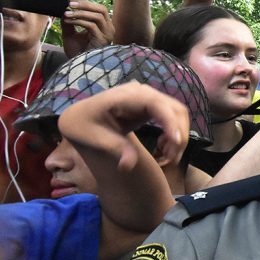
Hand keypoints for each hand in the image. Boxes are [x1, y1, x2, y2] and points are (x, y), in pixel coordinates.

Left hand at [62, 0, 113, 56]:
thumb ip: (69, 21)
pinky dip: (78, 21)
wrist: (79, 67)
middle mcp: (108, 28)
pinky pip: (91, 25)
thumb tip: (63, 8)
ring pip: (97, 16)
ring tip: (66, 12)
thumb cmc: (77, 52)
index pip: (96, 8)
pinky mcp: (102, 40)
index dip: (83, 1)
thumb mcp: (71, 33)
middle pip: (101, 9)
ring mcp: (107, 34)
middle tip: (69, 2)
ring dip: (81, 12)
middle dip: (84, 4)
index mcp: (103, 25)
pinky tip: (68, 21)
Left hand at [63, 82, 189, 171]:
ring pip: (178, 113)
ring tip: (167, 156)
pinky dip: (174, 134)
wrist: (81, 116)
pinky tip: (163, 147)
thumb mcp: (93, 138)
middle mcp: (143, 92)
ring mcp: (150, 97)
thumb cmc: (83, 125)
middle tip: (171, 159)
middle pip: (175, 109)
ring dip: (179, 136)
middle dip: (179, 135)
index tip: (176, 143)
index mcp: (125, 96)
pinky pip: (172, 117)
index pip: (156, 104)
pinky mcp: (153, 105)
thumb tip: (128, 166)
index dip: (170, 122)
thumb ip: (115, 149)